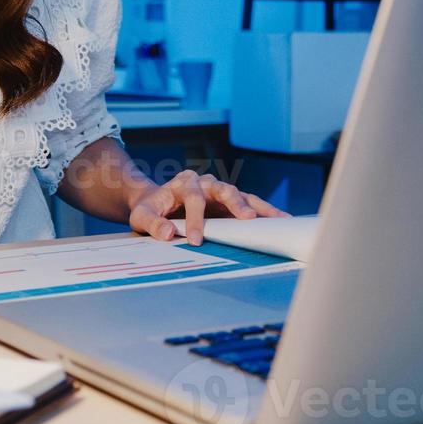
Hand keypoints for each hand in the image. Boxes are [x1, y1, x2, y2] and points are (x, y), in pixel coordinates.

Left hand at [129, 170, 289, 245]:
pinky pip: (249, 205)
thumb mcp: (142, 216)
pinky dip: (264, 212)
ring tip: (277, 219)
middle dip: (236, 203)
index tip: (197, 240)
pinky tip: (280, 220)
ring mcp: (219, 191)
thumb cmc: (150, 210)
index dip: (196, 219)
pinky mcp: (230, 202)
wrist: (157, 203)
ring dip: (258, 207)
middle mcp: (205, 183)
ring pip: (241, 195)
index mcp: (183, 183)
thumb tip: (169, 233)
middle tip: (247, 219)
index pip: (193, 198)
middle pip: (223, 189)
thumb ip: (152, 224)